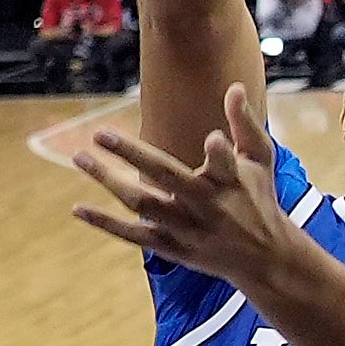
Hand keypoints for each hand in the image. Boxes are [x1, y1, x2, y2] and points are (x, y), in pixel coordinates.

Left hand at [72, 83, 296, 277]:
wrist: (265, 259)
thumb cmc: (260, 198)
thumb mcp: (261, 160)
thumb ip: (245, 124)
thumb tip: (234, 86)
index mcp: (231, 181)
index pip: (226, 164)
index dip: (219, 154)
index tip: (213, 139)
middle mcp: (208, 206)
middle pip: (167, 178)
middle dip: (133, 156)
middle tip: (100, 133)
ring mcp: (189, 229)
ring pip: (144, 205)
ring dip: (109, 182)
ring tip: (80, 158)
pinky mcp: (175, 248)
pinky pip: (135, 236)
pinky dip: (107, 224)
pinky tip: (79, 208)